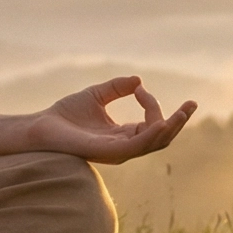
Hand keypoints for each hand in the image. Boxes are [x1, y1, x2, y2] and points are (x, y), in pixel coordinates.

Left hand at [26, 75, 195, 164]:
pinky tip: (162, 121)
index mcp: (123, 135)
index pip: (152, 124)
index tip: (138, 88)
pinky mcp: (109, 152)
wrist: (41, 127)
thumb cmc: (65, 115)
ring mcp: (119, 151)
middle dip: (179, 121)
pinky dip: (153, 133)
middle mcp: (124, 145)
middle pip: (161, 137)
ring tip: (183, 112)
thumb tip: (139, 80)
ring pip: (155, 142)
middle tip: (192, 103)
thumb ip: (116, 88)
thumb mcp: (96, 95)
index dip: (151, 104)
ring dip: (172, 126)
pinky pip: (139, 146)